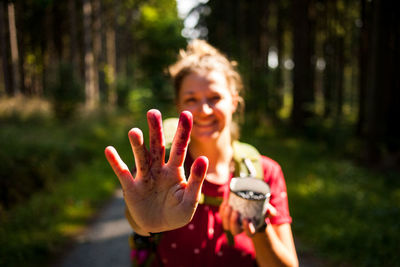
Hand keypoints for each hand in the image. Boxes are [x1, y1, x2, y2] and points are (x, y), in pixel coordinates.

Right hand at [105, 109, 207, 234]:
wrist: (158, 226)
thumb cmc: (177, 213)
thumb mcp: (190, 200)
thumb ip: (196, 180)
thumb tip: (204, 158)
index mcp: (175, 170)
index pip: (180, 148)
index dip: (183, 131)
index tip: (186, 113)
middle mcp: (159, 169)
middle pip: (157, 147)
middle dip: (156, 130)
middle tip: (153, 113)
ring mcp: (144, 177)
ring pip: (141, 158)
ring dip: (137, 145)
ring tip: (134, 132)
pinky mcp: (131, 188)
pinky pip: (122, 174)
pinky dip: (116, 163)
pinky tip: (109, 150)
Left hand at [219, 199, 276, 235]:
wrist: (253, 206)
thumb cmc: (262, 210)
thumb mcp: (268, 210)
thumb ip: (270, 211)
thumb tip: (270, 211)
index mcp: (251, 229)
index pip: (249, 234)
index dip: (247, 229)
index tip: (246, 219)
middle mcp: (241, 228)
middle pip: (234, 231)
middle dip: (233, 222)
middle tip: (236, 212)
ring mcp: (232, 223)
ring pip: (226, 225)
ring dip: (225, 216)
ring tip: (229, 206)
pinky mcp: (226, 216)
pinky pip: (221, 215)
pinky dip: (222, 210)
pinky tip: (225, 202)